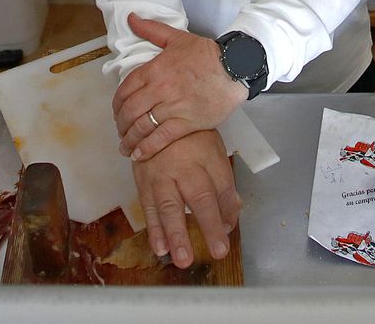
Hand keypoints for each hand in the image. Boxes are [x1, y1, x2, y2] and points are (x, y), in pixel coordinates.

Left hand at [113, 13, 245, 160]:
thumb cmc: (207, 54)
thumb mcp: (177, 37)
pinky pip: (161, 138)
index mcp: (155, 69)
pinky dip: (147, 148)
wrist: (235, 68)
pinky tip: (139, 155)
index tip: (117, 112)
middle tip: (121, 131)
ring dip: (130, 139)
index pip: (125, 90)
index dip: (117, 104)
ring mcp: (172, 107)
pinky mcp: (187, 123)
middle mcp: (160, 89)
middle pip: (130, 111)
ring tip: (126, 147)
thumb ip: (151, 29)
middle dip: (121, 124)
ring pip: (142, 127)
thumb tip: (131, 18)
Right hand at [132, 129, 239, 267]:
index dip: (230, 211)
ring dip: (176, 234)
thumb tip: (231, 218)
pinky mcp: (143, 181)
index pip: (223, 187)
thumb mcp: (213, 152)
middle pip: (200, 197)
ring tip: (182, 258)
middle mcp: (186, 166)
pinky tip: (160, 247)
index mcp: (207, 157)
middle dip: (209, 226)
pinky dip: (154, 229)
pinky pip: (148, 207)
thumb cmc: (189, 138)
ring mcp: (162, 174)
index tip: (231, 232)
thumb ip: (223, 186)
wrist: (153, 117)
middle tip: (218, 250)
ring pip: (170, 206)